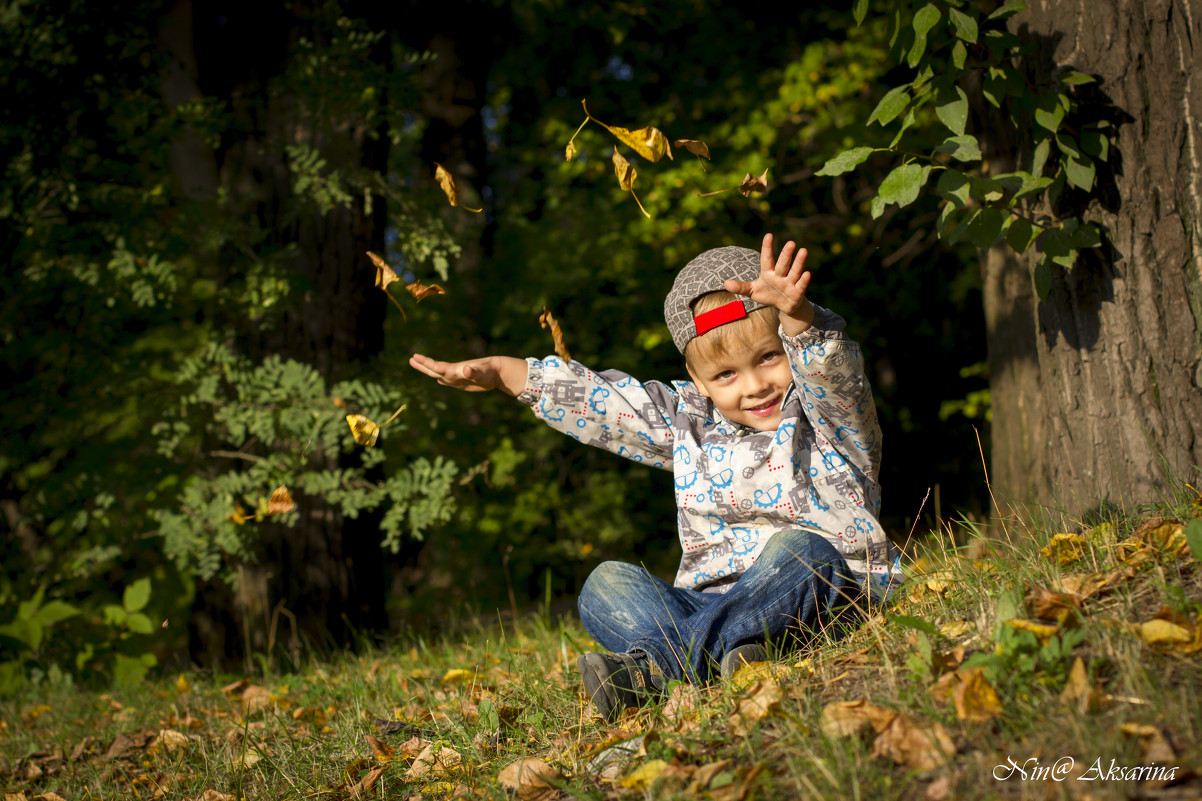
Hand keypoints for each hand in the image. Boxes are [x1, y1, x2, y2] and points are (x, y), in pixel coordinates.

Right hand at [409, 353, 528, 395]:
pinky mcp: (463, 382)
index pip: (437, 366)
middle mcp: (454, 372)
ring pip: (440, 374)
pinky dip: (442, 380)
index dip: (425, 363)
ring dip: (429, 371)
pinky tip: (439, 380)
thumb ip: (473, 372)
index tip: (414, 357)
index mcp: (455, 370)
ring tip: (418, 365)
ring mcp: (457, 377)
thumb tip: (466, 370)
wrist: (498, 371)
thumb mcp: (481, 373)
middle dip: (422, 365)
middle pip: (435, 369)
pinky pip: (449, 381)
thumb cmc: (490, 372)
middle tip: (411, 359)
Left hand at [723, 233, 814, 334]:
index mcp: (768, 273)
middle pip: (782, 263)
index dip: (767, 248)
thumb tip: (725, 283)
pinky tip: (807, 273)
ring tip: (803, 250)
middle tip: (790, 242)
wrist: (783, 306)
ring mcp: (789, 283)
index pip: (766, 259)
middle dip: (786, 254)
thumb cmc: (768, 294)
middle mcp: (780, 275)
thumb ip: (741, 287)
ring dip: (799, 262)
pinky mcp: (797, 292)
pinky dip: (803, 280)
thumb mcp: (752, 292)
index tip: (768, 235)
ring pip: (794, 271)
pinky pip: (801, 286)